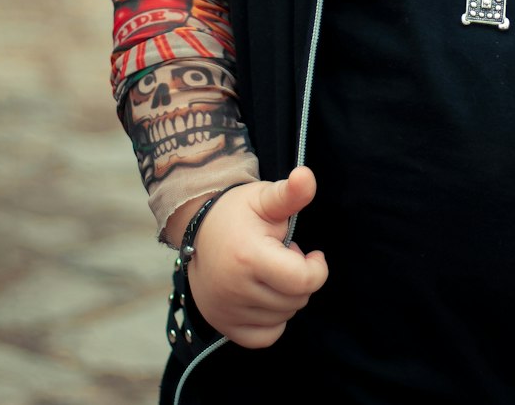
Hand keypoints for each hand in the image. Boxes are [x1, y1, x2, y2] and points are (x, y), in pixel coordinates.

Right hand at [186, 166, 328, 347]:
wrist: (197, 228)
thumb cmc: (237, 212)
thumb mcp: (264, 197)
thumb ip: (290, 193)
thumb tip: (306, 176)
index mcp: (249, 258)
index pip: (303, 281)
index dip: (317, 268)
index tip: (311, 253)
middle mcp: (236, 290)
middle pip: (296, 300)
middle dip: (300, 278)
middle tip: (284, 257)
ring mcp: (227, 311)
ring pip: (283, 317)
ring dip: (287, 296)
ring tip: (271, 271)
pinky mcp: (224, 325)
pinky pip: (265, 337)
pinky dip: (274, 321)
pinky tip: (267, 296)